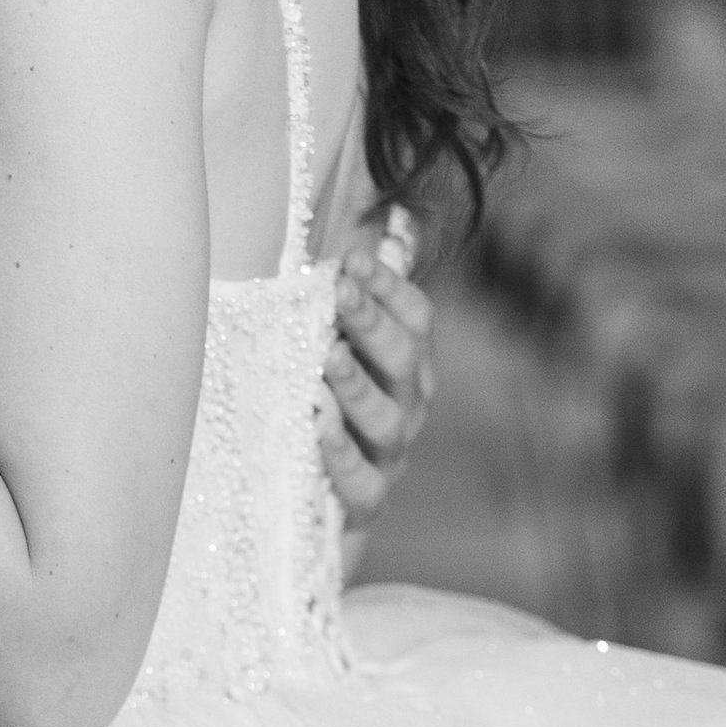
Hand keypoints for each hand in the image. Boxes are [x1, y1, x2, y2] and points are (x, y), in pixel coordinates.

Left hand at [320, 208, 436, 534]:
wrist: (309, 516)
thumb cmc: (319, 412)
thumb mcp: (328, 350)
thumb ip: (350, 293)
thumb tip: (388, 209)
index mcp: (406, 367)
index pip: (416, 320)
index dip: (389, 287)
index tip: (352, 257)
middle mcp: (406, 409)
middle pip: (403, 361)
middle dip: (372, 322)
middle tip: (340, 288)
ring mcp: (389, 458)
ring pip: (385, 419)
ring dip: (357, 384)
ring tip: (329, 356)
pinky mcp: (364, 505)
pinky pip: (362, 483)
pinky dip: (340, 453)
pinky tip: (316, 424)